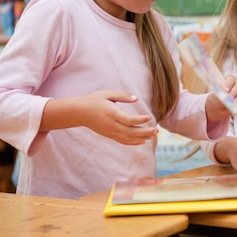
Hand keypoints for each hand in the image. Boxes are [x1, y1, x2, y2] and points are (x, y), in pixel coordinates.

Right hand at [42, 91, 157, 144]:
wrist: (79, 112)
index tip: (149, 117)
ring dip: (142, 138)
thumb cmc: (95, 100)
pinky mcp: (109, 135)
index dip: (140, 120)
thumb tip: (136, 98)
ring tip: (153, 135)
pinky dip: (133, 142)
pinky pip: (122, 141)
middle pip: (130, 132)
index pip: (128, 120)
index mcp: (111, 113)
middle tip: (157, 131)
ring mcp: (110, 132)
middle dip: (145, 132)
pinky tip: (142, 141)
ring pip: (128, 138)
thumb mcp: (107, 94)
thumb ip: (122, 96)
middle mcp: (111, 125)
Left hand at [205, 75, 236, 121]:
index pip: (231, 78)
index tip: (225, 90)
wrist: (219, 107)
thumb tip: (226, 94)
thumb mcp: (216, 96)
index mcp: (229, 79)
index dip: (228, 84)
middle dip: (234, 92)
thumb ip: (220, 94)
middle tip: (229, 98)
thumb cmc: (217, 99)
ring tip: (232, 105)